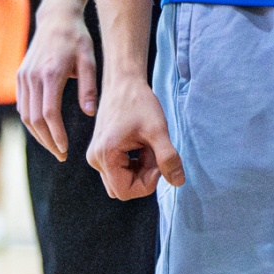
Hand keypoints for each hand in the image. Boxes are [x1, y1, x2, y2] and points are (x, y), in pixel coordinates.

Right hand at [19, 8, 99, 160]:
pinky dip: (31, 121)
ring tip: (53, 146)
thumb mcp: (89, 60)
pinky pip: (22, 105)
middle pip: (35, 119)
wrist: (56, 19)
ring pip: (25, 115)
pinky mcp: (20, 76)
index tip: (65, 150)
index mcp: (50, 74)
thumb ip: (89, 88)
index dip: (56, 135)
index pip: (49, 114)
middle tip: (60, 155)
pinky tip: (44, 129)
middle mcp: (32, 77)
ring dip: (38, 134)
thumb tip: (90, 114)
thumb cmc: (77, 39)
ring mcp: (23, 77)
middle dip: (47, 140)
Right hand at [85, 76, 183, 199]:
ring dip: (139, 170)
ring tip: (148, 146)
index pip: (126, 192)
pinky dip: (133, 164)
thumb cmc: (139, 103)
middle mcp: (95, 159)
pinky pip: (118, 170)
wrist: (124, 82)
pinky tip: (141, 145)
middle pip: (123, 188)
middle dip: (143, 176)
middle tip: (154, 152)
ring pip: (121, 180)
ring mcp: (96, 156)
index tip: (159, 160)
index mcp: (106, 156)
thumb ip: (168, 158)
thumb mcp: (158, 130)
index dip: (148, 183)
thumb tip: (178, 182)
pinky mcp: (100, 151)